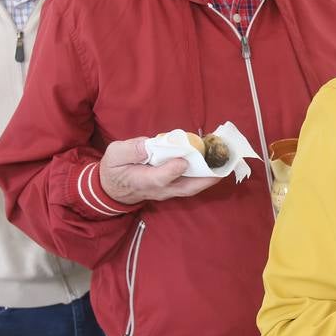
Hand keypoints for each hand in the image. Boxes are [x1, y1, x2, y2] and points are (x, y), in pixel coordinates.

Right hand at [99, 138, 223, 205]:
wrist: (111, 190)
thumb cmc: (114, 170)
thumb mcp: (114, 155)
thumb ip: (130, 150)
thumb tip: (149, 145)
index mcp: (142, 180)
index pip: (160, 177)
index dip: (172, 169)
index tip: (183, 159)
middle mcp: (158, 189)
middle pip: (185, 188)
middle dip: (205, 178)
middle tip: (221, 166)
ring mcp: (166, 191)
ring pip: (190, 188)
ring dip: (208, 178)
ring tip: (224, 164)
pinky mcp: (171, 188)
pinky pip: (190, 185)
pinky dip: (203, 176)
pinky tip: (214, 164)